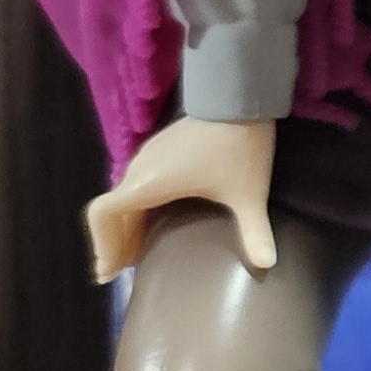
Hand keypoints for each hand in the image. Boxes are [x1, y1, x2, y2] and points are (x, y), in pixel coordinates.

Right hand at [88, 114, 279, 281]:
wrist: (242, 99)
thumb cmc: (240, 147)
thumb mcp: (248, 194)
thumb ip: (254, 231)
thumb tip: (268, 264)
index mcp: (148, 183)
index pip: (102, 214)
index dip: (102, 244)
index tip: (111, 269)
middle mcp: (138, 170)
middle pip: (110, 212)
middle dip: (113, 242)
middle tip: (120, 271)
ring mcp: (146, 157)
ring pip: (122, 197)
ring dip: (123, 225)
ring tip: (133, 252)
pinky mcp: (158, 149)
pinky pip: (134, 185)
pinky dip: (134, 209)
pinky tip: (152, 221)